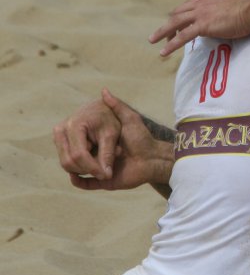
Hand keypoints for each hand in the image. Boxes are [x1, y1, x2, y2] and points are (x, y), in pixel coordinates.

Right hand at [54, 89, 173, 190]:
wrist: (153, 158)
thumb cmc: (141, 137)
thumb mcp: (130, 120)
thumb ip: (117, 106)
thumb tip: (104, 91)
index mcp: (93, 136)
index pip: (75, 143)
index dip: (87, 146)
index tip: (107, 144)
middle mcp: (89, 150)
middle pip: (70, 157)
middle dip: (86, 158)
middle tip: (115, 152)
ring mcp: (92, 165)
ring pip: (74, 169)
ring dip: (89, 167)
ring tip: (114, 159)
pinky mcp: (98, 180)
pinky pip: (81, 183)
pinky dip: (78, 181)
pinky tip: (81, 176)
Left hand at [149, 0, 249, 56]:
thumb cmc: (248, 8)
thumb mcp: (230, 4)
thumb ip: (221, 10)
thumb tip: (220, 20)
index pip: (187, 6)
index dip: (180, 16)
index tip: (178, 25)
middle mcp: (200, 3)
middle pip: (177, 13)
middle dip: (168, 24)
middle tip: (162, 35)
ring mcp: (200, 14)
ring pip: (175, 23)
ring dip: (162, 32)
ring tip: (153, 41)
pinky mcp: (202, 26)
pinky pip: (182, 36)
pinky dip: (172, 44)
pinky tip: (164, 52)